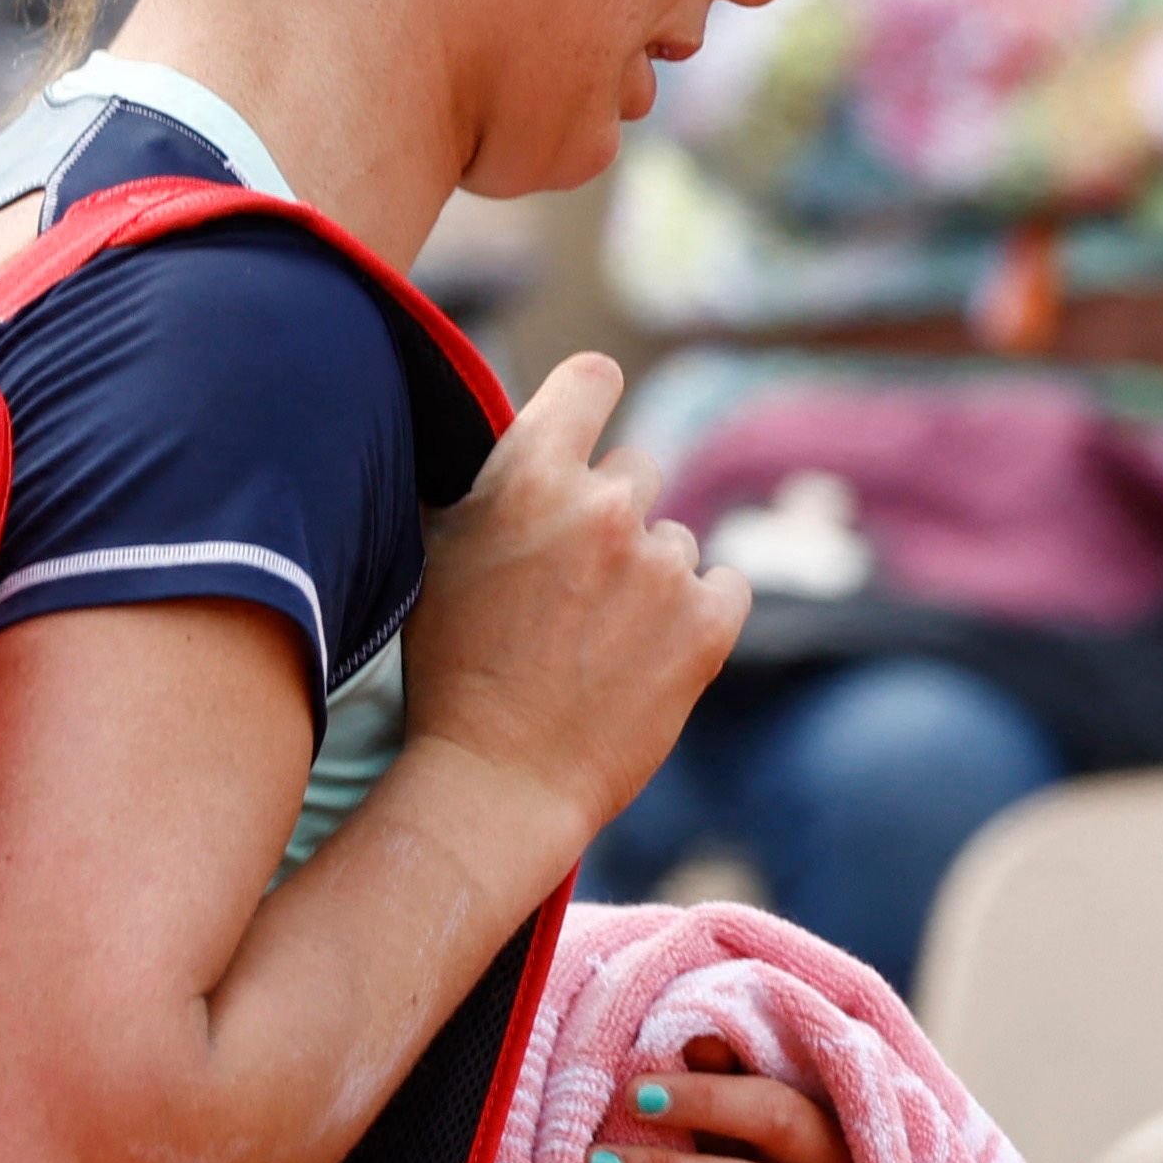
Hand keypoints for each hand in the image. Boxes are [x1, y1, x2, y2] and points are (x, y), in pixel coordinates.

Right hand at [401, 352, 746, 848]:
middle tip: (572, 586)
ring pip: (673, 540)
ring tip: (600, 641)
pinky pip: (725, 585)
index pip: (591, 379)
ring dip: (648, 576)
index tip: (586, 425)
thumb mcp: (437, 554)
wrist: (497, 783)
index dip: (589, 399)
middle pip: (633, 472)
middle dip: (607, 517)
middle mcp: (604, 507)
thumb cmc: (451, 672)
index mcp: (528, 477)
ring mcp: (662, 565)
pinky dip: (699, 611)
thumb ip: (482, 483)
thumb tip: (506, 434)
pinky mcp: (710, 623)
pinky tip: (653, 651)